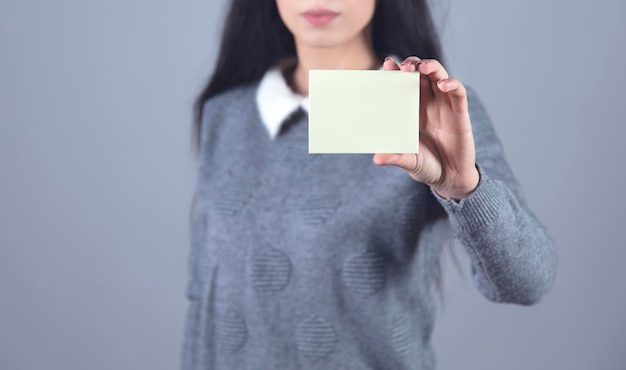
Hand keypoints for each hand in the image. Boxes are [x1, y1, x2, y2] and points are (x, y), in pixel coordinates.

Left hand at [373, 56, 479, 199]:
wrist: (450, 178)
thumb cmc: (426, 166)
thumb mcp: (408, 162)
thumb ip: (395, 157)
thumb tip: (376, 159)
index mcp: (410, 110)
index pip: (402, 84)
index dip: (395, 72)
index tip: (386, 64)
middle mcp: (426, 103)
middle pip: (420, 74)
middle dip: (412, 64)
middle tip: (404, 66)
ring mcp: (443, 105)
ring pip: (439, 76)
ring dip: (431, 67)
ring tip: (422, 67)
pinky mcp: (459, 112)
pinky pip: (458, 92)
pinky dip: (452, 84)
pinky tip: (443, 85)